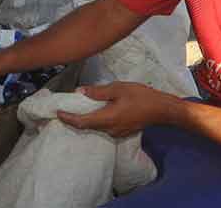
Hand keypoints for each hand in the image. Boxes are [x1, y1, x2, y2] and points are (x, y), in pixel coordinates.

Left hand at [56, 82, 173, 137]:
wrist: (163, 109)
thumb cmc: (141, 97)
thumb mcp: (118, 89)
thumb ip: (98, 92)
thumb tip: (80, 92)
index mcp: (107, 119)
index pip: (82, 122)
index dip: (68, 118)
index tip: (57, 113)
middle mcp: (110, 129)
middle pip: (87, 126)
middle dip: (73, 120)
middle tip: (63, 111)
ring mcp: (117, 132)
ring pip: (96, 127)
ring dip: (84, 120)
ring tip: (75, 110)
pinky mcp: (123, 131)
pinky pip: (104, 127)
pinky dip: (95, 120)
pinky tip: (93, 112)